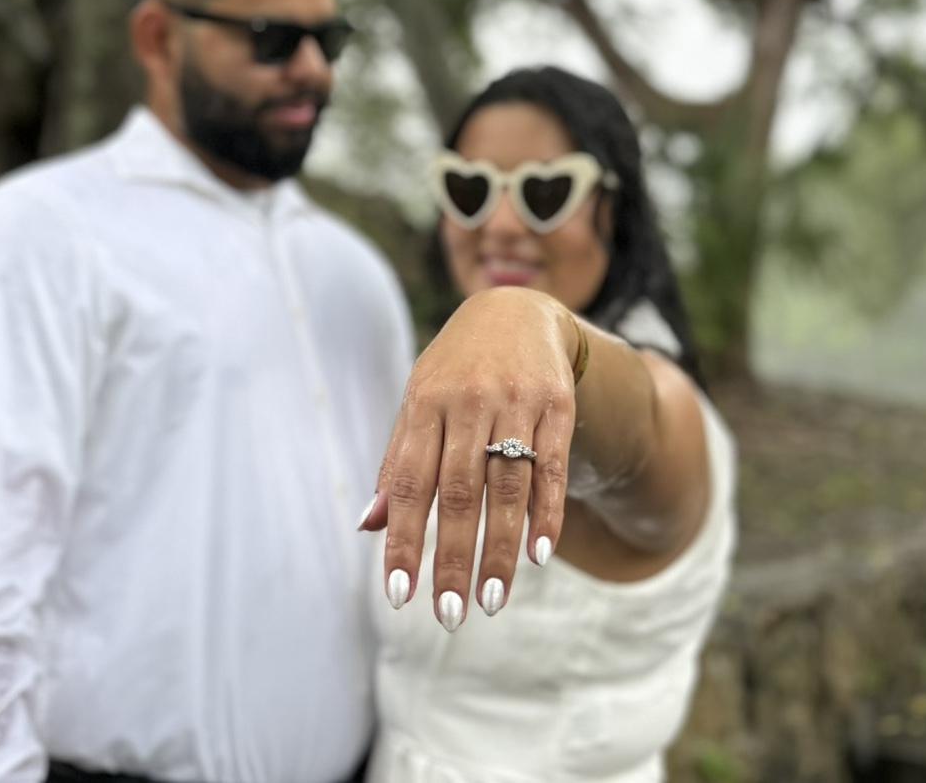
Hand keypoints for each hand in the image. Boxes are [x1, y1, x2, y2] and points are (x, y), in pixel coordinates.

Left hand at [359, 288, 577, 628]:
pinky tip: (540, 555)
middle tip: (449, 614)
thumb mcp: (418, 403)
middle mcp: (469, 401)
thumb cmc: (455, 371)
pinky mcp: (557, 403)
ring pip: (506, 486)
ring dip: (500, 548)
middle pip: (458, 491)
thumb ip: (398, 463)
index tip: (400, 595)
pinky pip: (552, 466)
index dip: (403, 539)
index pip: (409, 482)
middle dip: (452, 557)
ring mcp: (515, 400)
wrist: (515, 310)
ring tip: (493, 600)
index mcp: (425, 403)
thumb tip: (368, 528)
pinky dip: (546, 513)